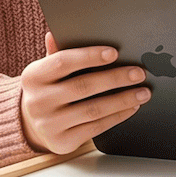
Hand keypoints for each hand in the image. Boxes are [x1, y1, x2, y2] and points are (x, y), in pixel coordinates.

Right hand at [19, 33, 149, 154]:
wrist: (33, 123)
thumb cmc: (48, 89)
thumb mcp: (47, 69)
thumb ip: (57, 52)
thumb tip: (54, 34)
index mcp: (33, 76)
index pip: (62, 62)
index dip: (89, 56)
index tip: (114, 52)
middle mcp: (38, 101)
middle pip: (83, 86)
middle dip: (115, 79)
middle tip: (139, 73)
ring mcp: (49, 124)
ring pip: (93, 110)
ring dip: (123, 100)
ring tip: (143, 92)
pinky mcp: (62, 142)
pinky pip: (96, 128)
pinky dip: (117, 116)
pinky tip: (131, 107)